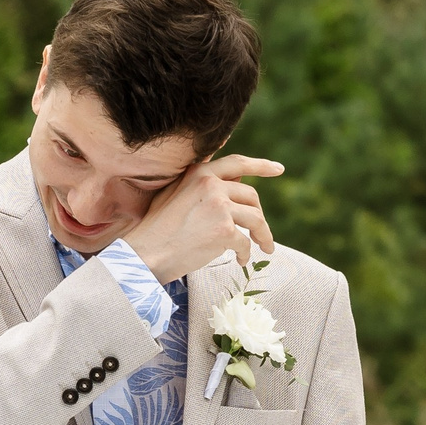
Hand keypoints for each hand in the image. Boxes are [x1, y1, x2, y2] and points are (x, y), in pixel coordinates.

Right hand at [124, 153, 283, 283]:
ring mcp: (219, 205)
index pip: (237, 163)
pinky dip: (246, 253)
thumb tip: (236, 183)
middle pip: (251, 196)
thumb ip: (203, 186)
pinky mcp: (224, 229)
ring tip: (264, 248)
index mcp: (199, 172)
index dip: (260, 166)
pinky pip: (246, 242)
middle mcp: (211, 184)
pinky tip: (240, 260)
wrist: (147, 252)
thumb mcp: (176, 195)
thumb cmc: (158, 228)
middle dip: (260, 217)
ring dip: (263, 235)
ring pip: (256, 218)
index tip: (278, 169)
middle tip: (261, 234)